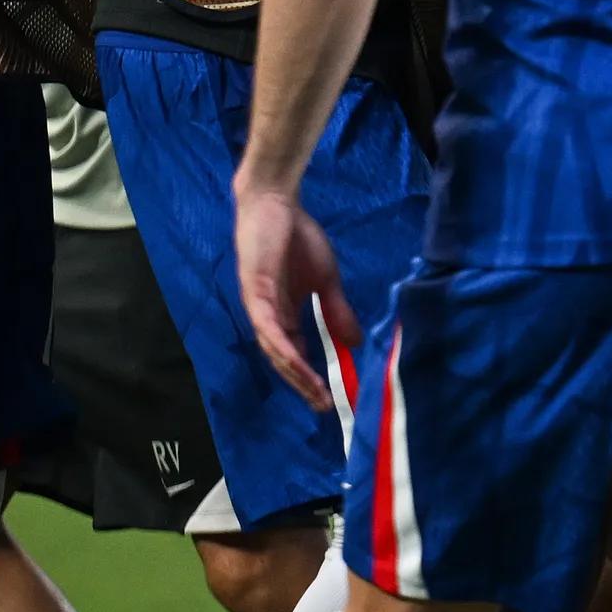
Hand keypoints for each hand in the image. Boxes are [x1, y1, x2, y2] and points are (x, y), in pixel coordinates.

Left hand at [236, 182, 359, 411]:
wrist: (276, 204)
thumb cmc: (298, 238)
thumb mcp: (326, 281)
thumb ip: (337, 311)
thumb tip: (356, 342)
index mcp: (283, 314)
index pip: (295, 353)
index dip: (311, 376)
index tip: (330, 396)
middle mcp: (267, 317)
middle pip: (283, 359)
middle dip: (303, 384)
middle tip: (324, 406)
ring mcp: (259, 307)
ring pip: (275, 350)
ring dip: (295, 374)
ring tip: (315, 393)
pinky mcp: (255, 294)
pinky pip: (268, 329)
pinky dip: (282, 348)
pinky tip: (298, 364)